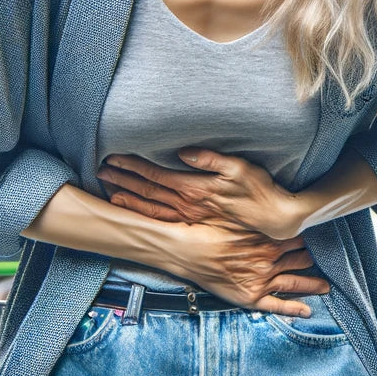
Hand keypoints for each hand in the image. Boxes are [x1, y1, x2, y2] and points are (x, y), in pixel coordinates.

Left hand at [97, 149, 299, 239]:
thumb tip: (183, 151)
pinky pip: (160, 220)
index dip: (133, 166)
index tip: (113, 157)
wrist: (275, 220)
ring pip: (150, 206)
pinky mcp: (194, 224)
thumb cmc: (260, 192)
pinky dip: (141, 213)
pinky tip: (130, 208)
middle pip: (147, 190)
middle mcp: (187, 204)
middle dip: (123, 179)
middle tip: (100, 169)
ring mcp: (188, 217)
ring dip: (128, 195)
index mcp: (195, 188)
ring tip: (108, 187)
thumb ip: (211, 159)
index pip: (156, 175)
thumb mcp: (239, 168)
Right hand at [163, 218, 329, 316]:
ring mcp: (262, 280)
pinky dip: (293, 309)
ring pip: (295, 282)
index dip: (309, 238)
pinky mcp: (250, 297)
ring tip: (326, 286)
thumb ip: (260, 218)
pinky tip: (307, 312)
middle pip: (301, 259)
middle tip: (326, 261)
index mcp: (270, 239)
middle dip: (312, 260)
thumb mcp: (240, 218)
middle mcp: (270, 260)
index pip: (299, 238)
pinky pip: (277, 306)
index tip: (320, 238)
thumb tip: (277, 209)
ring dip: (313, 284)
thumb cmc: (211, 230)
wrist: (188, 250)